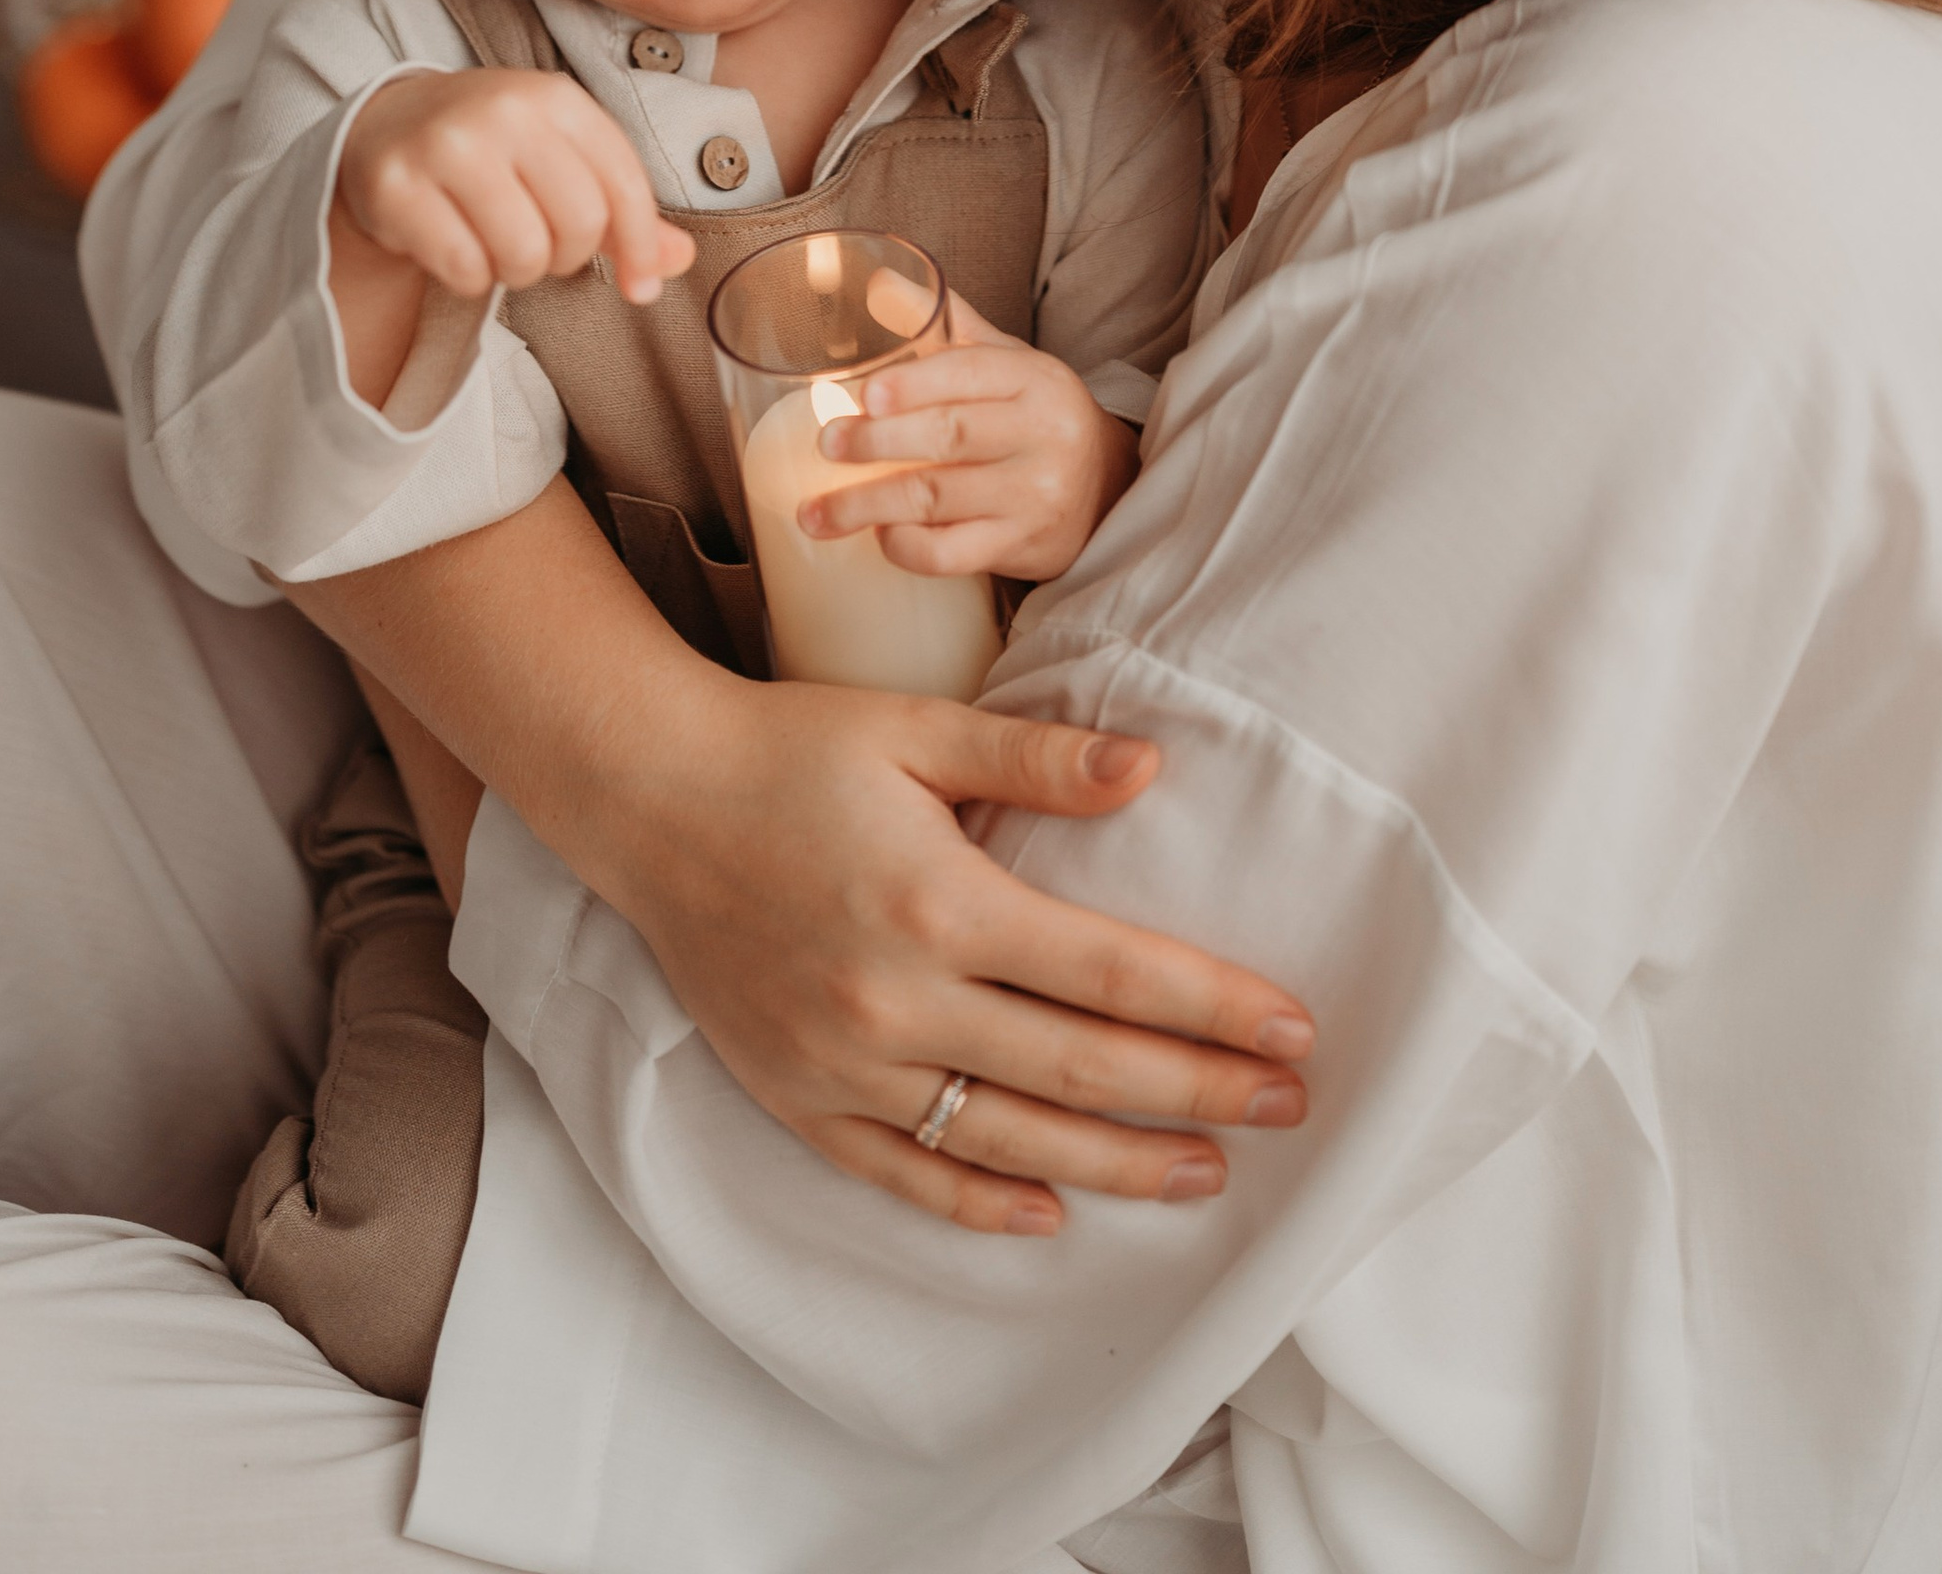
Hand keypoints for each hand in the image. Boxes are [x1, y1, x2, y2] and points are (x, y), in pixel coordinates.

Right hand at [327, 66, 692, 404]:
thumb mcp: (563, 158)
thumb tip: (678, 260)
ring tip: (496, 244)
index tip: (641, 286)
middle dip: (567, 257)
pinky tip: (455, 246)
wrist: (389, 124)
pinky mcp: (395, 186)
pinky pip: (464, 269)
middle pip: (580, 224)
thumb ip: (622, 210)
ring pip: (522, 252)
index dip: (641, 247)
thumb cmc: (494, 150)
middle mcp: (504, 110)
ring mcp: (446, 144)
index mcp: (557, 98)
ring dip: (516, 271)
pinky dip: (469, 278)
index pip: (625, 186)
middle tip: (539, 245)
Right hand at [610, 673, 1316, 1236]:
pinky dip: (981, 1203)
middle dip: (1198, 1092)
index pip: (1111, 972)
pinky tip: (1052, 1213)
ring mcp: (846, 1062)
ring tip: (1207, 1175)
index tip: (1292, 1030)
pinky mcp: (799, 1098)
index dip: (1212, 1007)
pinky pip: (904, 1172)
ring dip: (1118, 1165)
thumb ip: (1036, 759)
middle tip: (1288, 1106)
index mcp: (940, 900)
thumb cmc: (791, 749)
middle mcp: (898, 997)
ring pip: (1007, 1140)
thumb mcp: (916, 727)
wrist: (649, 798)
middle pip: (1080, 1070)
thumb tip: (1152, 769)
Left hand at [799, 294, 1137, 581]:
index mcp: (1034, 379)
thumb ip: (944, 323)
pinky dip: (907, 546)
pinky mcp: (1022, 546)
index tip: (864, 395)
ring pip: (940, 500)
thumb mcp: (1005, 360)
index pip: (970, 373)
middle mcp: (1042, 436)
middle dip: (878, 442)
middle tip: (827, 444)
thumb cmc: (1035, 415)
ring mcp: (1034, 496)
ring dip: (868, 505)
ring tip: (815, 511)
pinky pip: (952, 554)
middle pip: (950, 436)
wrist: (1106, 488)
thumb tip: (876, 282)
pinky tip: (879, 535)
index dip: (913, 384)